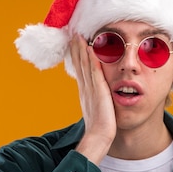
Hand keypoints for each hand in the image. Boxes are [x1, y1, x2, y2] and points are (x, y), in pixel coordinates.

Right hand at [70, 35, 115, 163]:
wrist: (99, 137)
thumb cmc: (100, 128)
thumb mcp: (96, 110)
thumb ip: (95, 100)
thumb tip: (96, 97)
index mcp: (85, 92)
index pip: (80, 70)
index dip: (76, 57)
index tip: (74, 44)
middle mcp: (86, 88)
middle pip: (79, 65)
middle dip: (76, 49)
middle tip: (72, 34)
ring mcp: (91, 89)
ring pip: (84, 66)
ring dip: (81, 50)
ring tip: (78, 36)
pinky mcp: (99, 92)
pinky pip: (94, 72)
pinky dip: (91, 60)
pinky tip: (90, 49)